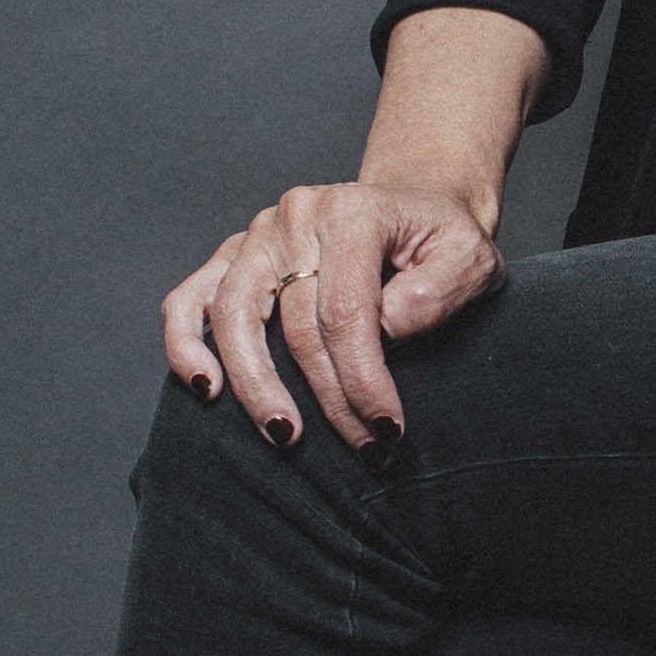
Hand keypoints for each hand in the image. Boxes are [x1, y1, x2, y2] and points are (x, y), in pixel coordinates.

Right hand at [162, 178, 505, 449]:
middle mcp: (295, 216)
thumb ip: (436, 291)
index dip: (362, 380)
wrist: (415, 208)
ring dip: (256, 385)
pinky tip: (204, 388)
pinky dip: (185, 344)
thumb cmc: (442, 240)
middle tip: (360, 447)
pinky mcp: (232, 256)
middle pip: (294, 325)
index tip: (387, 429)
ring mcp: (256, 235)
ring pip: (233, 317)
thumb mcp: (470, 258)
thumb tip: (384, 330)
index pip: (344, 313)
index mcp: (351, 212)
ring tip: (285, 434)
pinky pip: (188, 299)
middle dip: (327, 398)